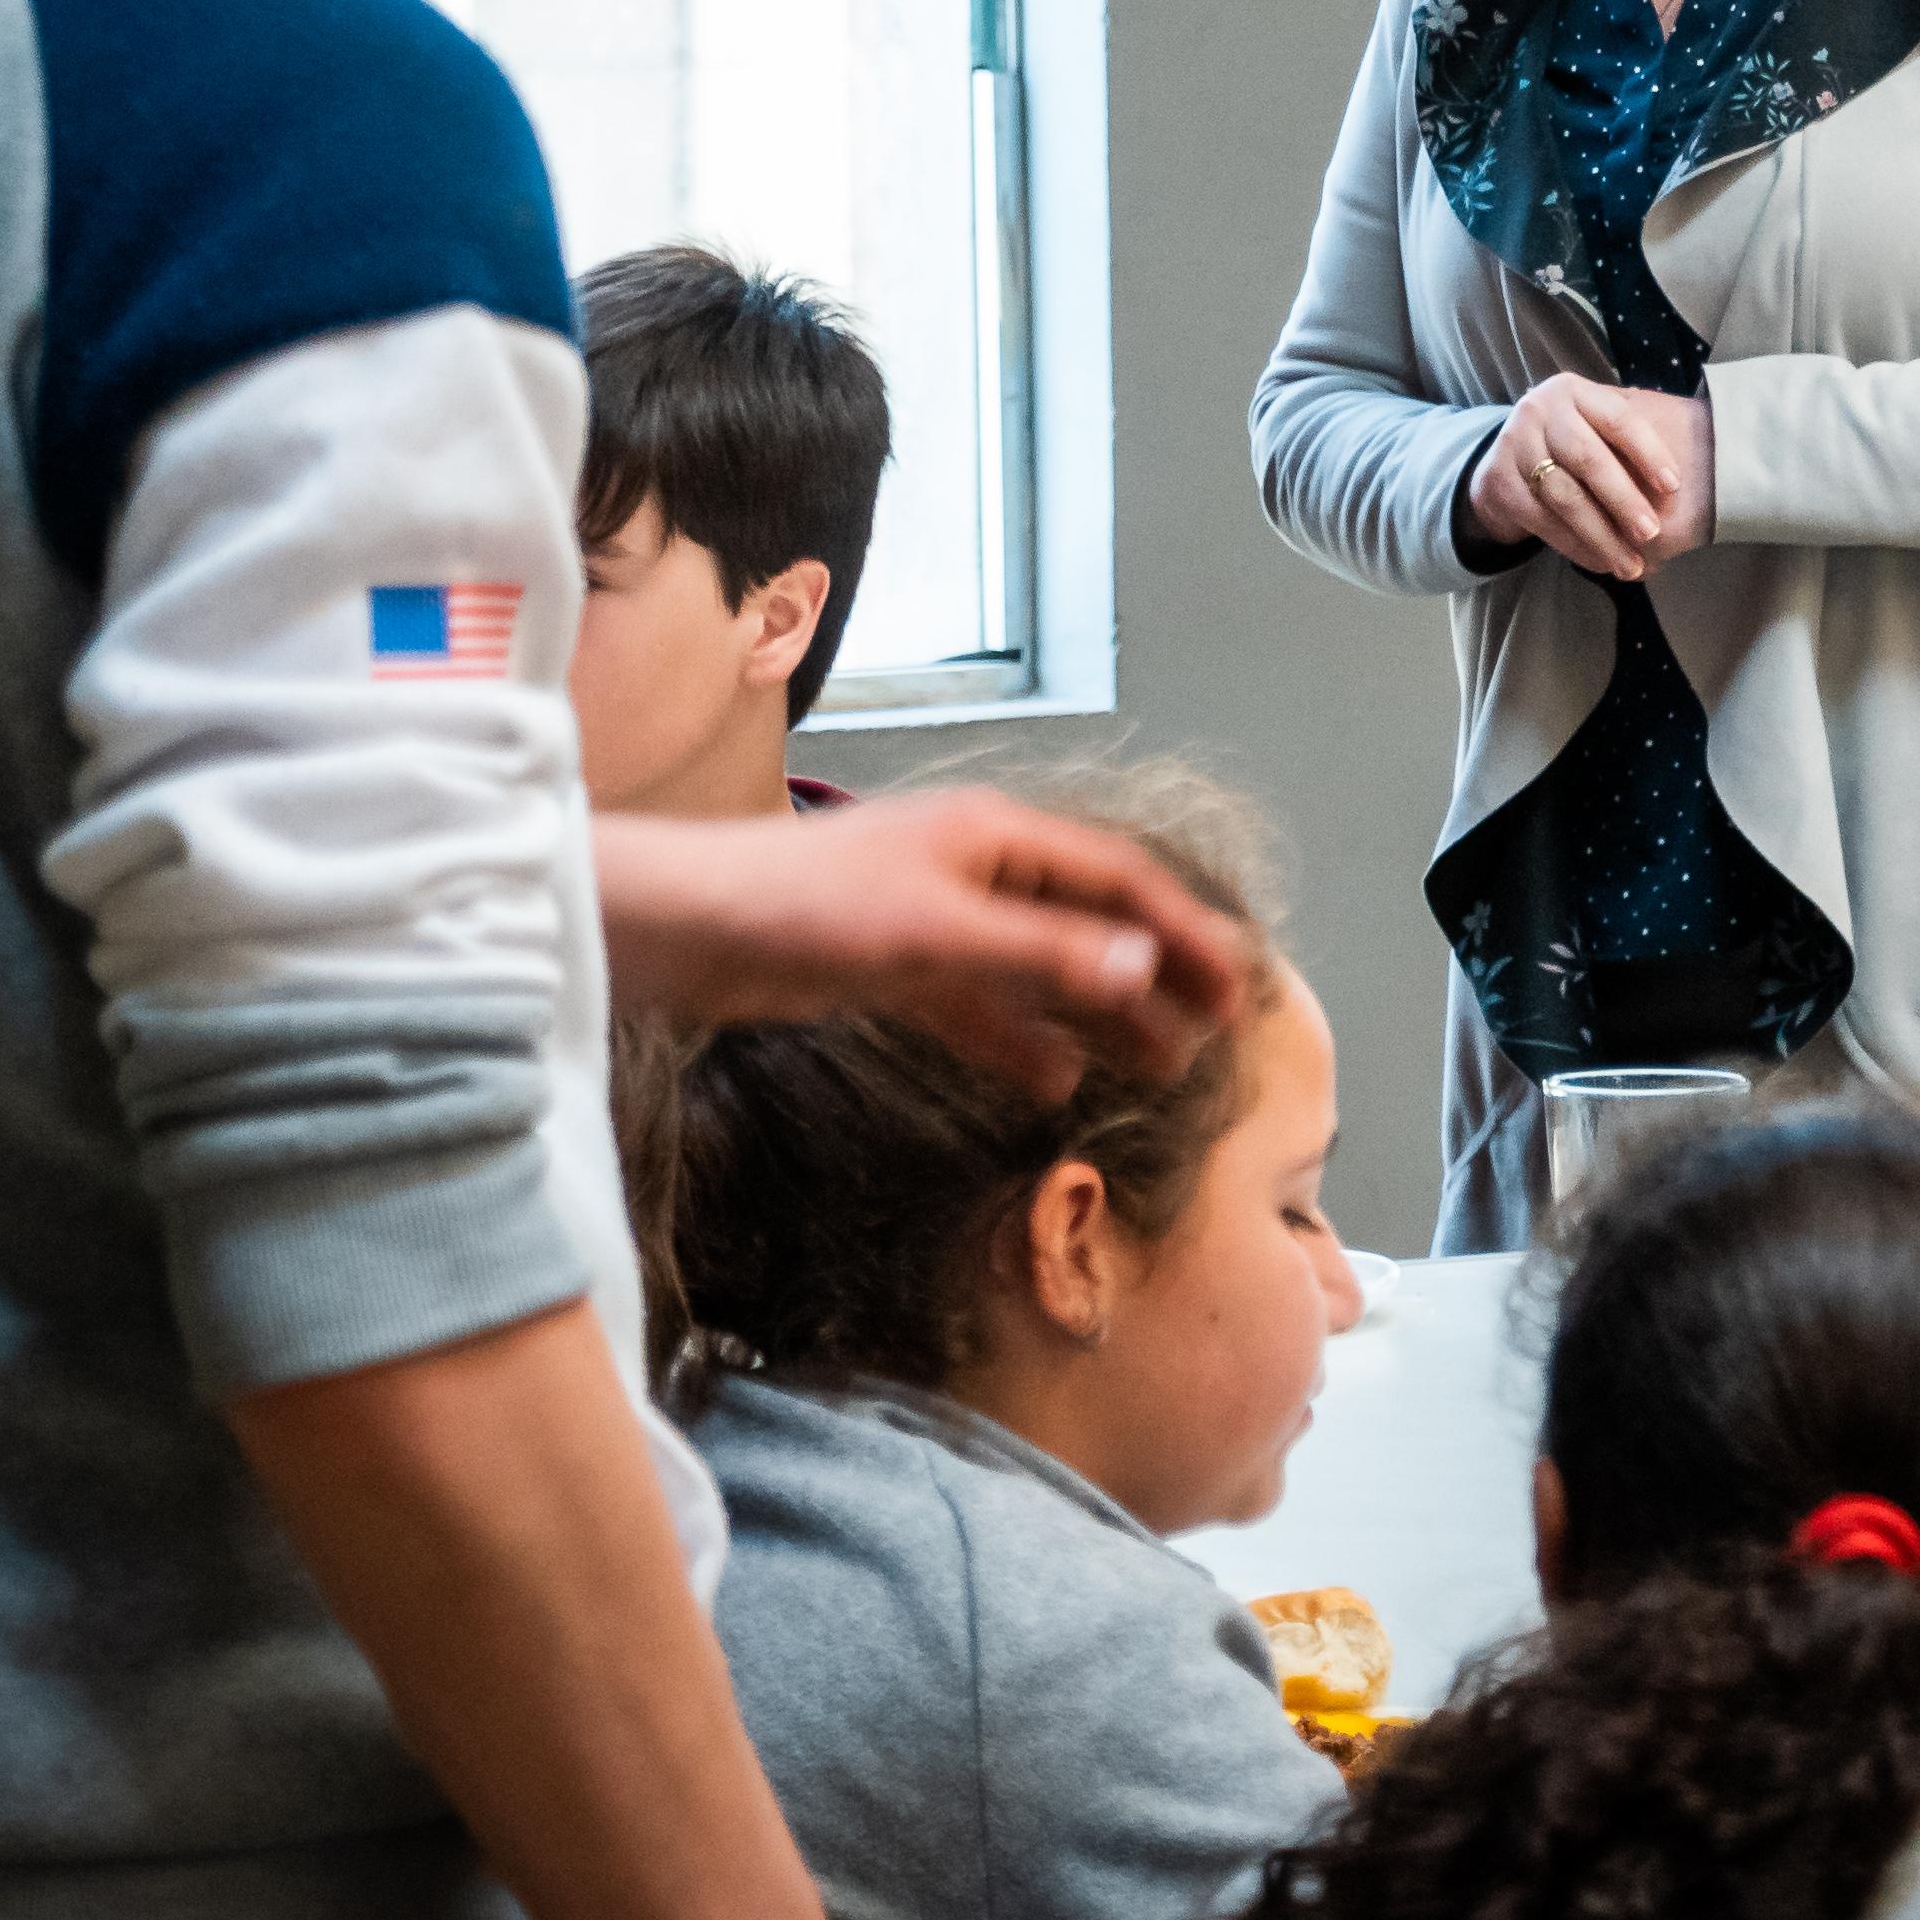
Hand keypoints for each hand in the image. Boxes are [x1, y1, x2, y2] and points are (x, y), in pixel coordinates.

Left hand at [596, 789, 1251, 1095]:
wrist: (681, 928)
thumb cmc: (803, 909)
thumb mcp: (936, 934)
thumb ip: (1042, 954)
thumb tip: (1146, 968)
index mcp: (995, 836)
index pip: (1120, 880)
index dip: (1185, 930)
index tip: (1238, 985)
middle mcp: (974, 868)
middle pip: (1088, 922)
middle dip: (1154, 977)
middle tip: (1212, 1036)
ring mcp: (933, 917)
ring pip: (1039, 970)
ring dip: (1095, 1016)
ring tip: (1153, 1069)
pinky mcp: (891, 966)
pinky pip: (978, 1004)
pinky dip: (1019, 1040)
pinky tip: (1053, 1083)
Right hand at [1462, 375, 1717, 582]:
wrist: (1506, 460)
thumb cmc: (1574, 442)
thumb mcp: (1598, 426)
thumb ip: (1632, 439)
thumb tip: (1694, 478)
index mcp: (1573, 391)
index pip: (1618, 419)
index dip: (1648, 452)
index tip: (1675, 486)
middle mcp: (1539, 411)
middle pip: (1587, 458)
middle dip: (1623, 500)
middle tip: (1652, 534)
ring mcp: (1513, 446)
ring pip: (1564, 497)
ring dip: (1601, 536)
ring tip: (1630, 564)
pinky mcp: (1500, 485)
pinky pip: (1543, 521)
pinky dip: (1575, 546)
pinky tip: (1601, 562)